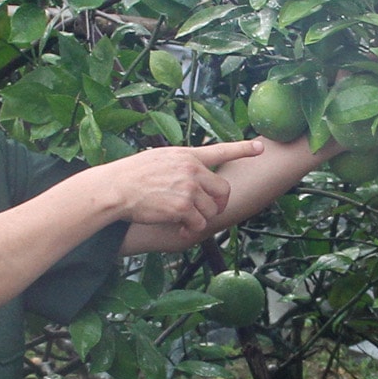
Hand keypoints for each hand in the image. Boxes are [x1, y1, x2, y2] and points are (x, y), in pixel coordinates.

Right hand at [93, 138, 262, 243]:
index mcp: (187, 155)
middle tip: (209, 211)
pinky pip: (199, 223)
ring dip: (201, 219)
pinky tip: (180, 230)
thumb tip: (193, 172)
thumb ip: (181, 163)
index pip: (221, 150)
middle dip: (219, 204)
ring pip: (211, 210)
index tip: (260, 148)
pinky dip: (191, 230)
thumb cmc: (132, 175)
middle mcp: (192, 169)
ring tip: (185, 221)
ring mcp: (189, 188)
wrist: (116, 188)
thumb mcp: (160, 158)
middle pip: (223, 190)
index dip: (243, 149)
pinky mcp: (183, 207)